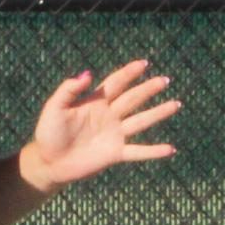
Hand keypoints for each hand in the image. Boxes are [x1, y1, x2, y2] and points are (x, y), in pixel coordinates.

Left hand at [27, 60, 179, 188]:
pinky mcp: (115, 154)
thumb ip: (69, 89)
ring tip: (176, 104)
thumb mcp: (55, 108)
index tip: (143, 63)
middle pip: (133, 99)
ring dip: (158, 113)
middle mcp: (109, 116)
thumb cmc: (49, 133)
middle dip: (148, 89)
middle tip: (165, 80)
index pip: (116, 83)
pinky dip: (154, 151)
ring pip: (141, 121)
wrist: (48, 162)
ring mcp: (114, 134)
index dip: (129, 73)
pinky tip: (170, 149)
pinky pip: (138, 151)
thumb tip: (88, 73)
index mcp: (95, 102)